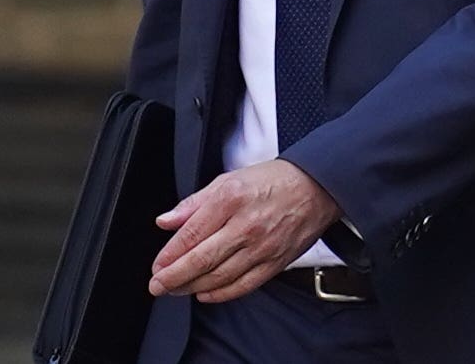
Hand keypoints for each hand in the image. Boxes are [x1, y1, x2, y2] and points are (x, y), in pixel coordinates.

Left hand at [148, 159, 341, 302]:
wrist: (317, 187)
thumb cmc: (273, 181)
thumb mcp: (229, 180)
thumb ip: (194, 203)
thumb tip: (166, 221)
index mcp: (230, 199)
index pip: (190, 235)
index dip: (168, 255)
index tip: (156, 266)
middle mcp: (246, 224)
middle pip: (200, 260)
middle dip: (172, 278)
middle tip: (157, 286)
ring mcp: (262, 246)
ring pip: (218, 277)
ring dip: (192, 287)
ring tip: (178, 289)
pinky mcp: (275, 262)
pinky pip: (243, 285)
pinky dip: (220, 294)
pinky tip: (205, 293)